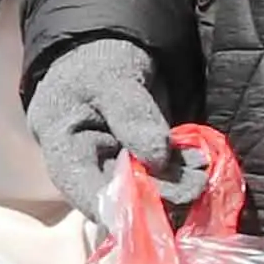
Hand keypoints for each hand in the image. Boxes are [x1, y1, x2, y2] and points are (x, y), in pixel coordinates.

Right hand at [26, 39, 186, 224]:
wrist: (107, 48)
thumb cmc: (97, 61)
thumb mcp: (110, 79)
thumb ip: (132, 115)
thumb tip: (157, 158)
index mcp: (64, 147)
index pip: (81, 188)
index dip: (111, 208)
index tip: (147, 216)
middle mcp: (87, 166)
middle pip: (116, 195)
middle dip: (156, 195)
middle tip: (193, 185)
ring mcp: (115, 165)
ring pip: (143, 189)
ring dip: (175, 185)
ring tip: (200, 172)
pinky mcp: (139, 160)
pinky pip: (160, 175)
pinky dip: (181, 173)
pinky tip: (197, 164)